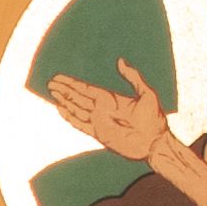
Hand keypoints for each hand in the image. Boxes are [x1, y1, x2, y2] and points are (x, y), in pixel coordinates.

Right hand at [45, 60, 169, 163]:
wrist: (155, 143)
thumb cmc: (155, 119)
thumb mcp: (148, 94)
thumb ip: (133, 78)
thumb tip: (121, 61)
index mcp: (111, 98)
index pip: (86, 89)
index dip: (73, 83)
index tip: (60, 77)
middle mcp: (102, 109)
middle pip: (78, 97)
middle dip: (64, 90)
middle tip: (51, 83)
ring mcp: (99, 122)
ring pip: (76, 109)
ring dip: (64, 101)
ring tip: (52, 93)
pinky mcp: (99, 134)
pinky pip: (80, 125)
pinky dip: (69, 118)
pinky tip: (60, 110)